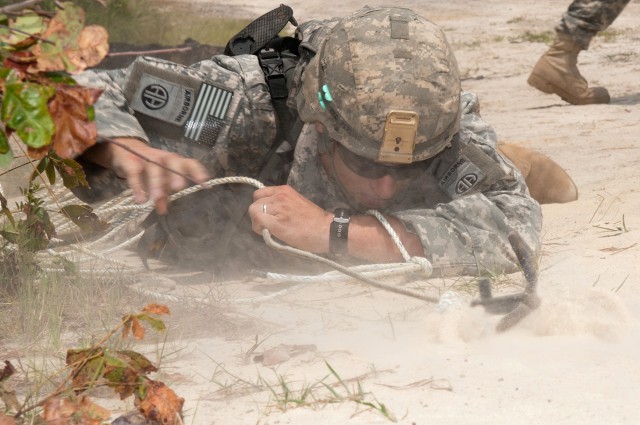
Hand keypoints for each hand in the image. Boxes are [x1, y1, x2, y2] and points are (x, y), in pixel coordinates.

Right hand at [87, 138, 208, 213]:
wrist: (123, 149)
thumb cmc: (148, 167)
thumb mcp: (158, 180)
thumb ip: (163, 194)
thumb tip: (163, 210)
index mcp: (174, 161)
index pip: (189, 163)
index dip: (197, 171)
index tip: (204, 184)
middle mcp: (163, 157)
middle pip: (173, 162)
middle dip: (176, 175)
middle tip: (179, 188)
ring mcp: (146, 157)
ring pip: (154, 168)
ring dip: (156, 184)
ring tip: (157, 199)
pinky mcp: (129, 161)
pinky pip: (134, 173)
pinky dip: (137, 186)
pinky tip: (140, 199)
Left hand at [249, 185, 332, 252]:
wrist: (327, 230)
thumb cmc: (315, 221)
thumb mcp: (297, 203)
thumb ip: (282, 204)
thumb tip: (270, 213)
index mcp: (284, 190)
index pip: (260, 193)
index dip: (260, 205)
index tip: (267, 215)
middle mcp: (279, 196)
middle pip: (255, 203)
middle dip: (258, 214)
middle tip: (267, 225)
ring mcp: (278, 208)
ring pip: (253, 211)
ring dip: (257, 222)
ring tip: (268, 229)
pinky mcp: (276, 222)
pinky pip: (257, 221)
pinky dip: (258, 228)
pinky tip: (267, 233)